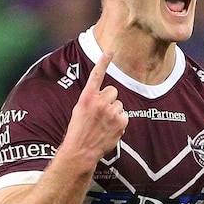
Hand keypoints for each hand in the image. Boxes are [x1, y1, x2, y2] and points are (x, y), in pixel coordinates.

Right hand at [61, 51, 128, 168]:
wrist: (81, 151)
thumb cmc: (78, 131)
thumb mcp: (79, 110)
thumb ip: (92, 99)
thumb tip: (107, 96)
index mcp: (87, 97)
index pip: (97, 75)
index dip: (103, 62)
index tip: (110, 51)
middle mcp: (100, 102)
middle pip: (113, 91)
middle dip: (109, 100)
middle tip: (100, 114)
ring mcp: (112, 112)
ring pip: (119, 105)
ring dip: (114, 112)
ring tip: (103, 124)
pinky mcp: (121, 122)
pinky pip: (124, 116)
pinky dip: (120, 122)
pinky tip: (110, 130)